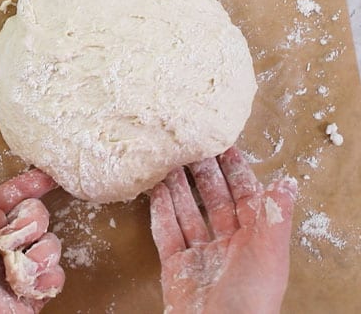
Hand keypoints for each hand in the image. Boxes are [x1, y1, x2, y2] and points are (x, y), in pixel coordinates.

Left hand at [0, 159, 63, 313]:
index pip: (11, 195)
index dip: (29, 185)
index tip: (48, 178)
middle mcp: (1, 242)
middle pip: (36, 217)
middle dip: (30, 228)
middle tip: (12, 242)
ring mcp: (19, 266)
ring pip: (50, 246)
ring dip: (39, 258)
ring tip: (20, 270)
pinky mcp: (33, 290)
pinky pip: (55, 275)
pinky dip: (46, 281)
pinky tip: (29, 287)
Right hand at [149, 146, 296, 313]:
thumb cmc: (250, 298)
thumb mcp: (270, 254)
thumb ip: (275, 217)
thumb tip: (288, 181)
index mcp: (255, 241)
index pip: (247, 197)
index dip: (237, 170)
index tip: (224, 143)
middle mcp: (228, 245)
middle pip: (215, 200)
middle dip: (204, 173)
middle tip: (191, 144)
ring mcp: (200, 255)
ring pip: (188, 212)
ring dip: (179, 186)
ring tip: (168, 159)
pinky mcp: (176, 265)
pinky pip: (167, 231)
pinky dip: (160, 209)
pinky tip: (154, 188)